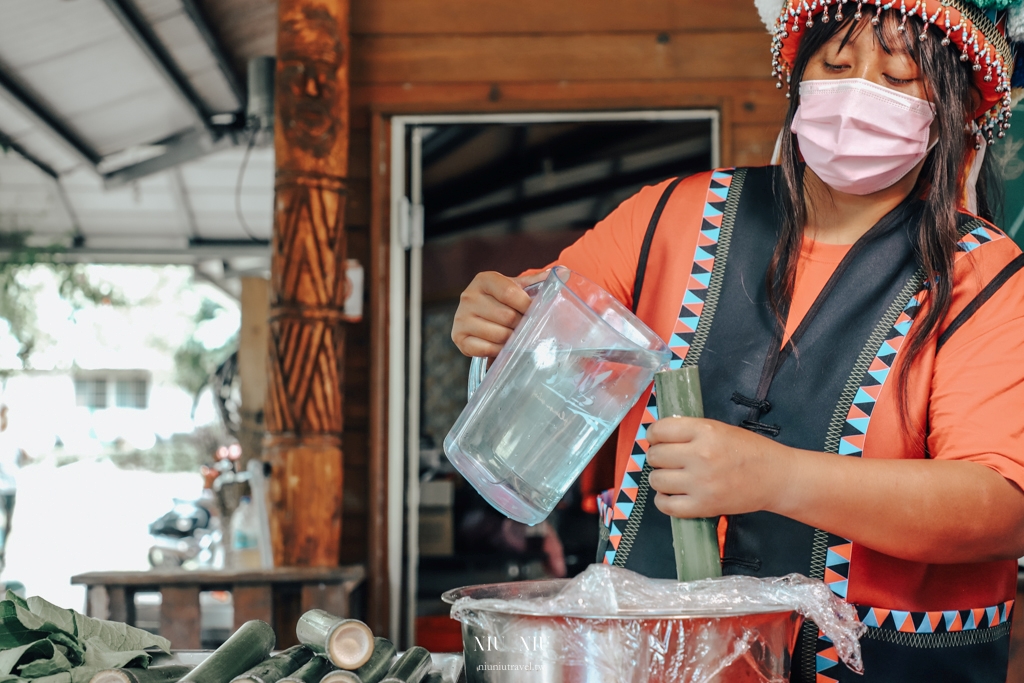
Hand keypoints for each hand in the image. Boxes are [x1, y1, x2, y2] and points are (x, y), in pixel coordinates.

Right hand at [451, 270, 548, 356]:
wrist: (478, 316)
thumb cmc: (502, 302)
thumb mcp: (517, 288)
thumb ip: (538, 282)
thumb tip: (564, 273)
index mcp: (484, 280)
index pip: (510, 293)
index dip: (527, 306)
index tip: (534, 313)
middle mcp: (468, 297)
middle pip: (506, 316)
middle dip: (520, 326)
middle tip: (526, 328)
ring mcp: (461, 318)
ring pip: (498, 335)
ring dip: (511, 340)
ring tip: (514, 337)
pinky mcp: (458, 338)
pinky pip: (486, 349)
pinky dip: (498, 351)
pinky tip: (502, 346)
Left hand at [646, 417, 790, 518]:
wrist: (776, 478)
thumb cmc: (749, 451)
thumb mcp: (719, 429)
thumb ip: (690, 431)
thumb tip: (658, 436)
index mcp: (705, 432)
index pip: (659, 430)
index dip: (654, 435)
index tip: (658, 439)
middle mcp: (700, 456)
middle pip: (655, 456)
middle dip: (658, 457)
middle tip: (669, 459)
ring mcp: (700, 483)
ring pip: (656, 480)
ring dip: (660, 478)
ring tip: (673, 477)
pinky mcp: (703, 506)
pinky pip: (666, 505)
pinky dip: (664, 500)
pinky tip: (673, 494)